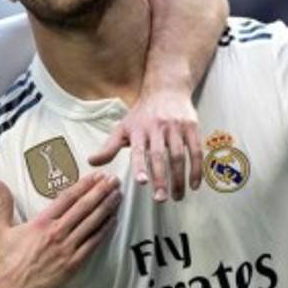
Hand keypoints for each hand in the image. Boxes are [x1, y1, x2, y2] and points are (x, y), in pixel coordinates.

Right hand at [0, 172, 120, 287]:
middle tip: (114, 180)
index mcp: (41, 222)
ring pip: (92, 223)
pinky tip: (113, 221)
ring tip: (118, 195)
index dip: (84, 184)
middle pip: (84, 207)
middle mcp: (57, 232)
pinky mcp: (73, 264)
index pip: (68, 197)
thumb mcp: (1, 229)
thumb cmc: (5, 261)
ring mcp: (67, 248)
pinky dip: (104, 231)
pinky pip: (93, 244)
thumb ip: (3, 203)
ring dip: (107, 207)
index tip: (96, 176)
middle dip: (101, 191)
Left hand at [89, 88, 202, 202]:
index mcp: (138, 130)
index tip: (142, 182)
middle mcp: (157, 127)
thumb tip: (91, 162)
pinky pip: (196, 150)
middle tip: (160, 199)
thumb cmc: (142, 114)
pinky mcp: (191, 127)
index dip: (140, 166)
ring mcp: (175, 127)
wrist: (167, 89)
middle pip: (159, 156)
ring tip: (177, 196)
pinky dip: (196, 169)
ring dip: (179, 178)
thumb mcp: (123, 128)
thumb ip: (109, 147)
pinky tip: (194, 184)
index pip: (138, 150)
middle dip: (161, 179)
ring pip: (179, 156)